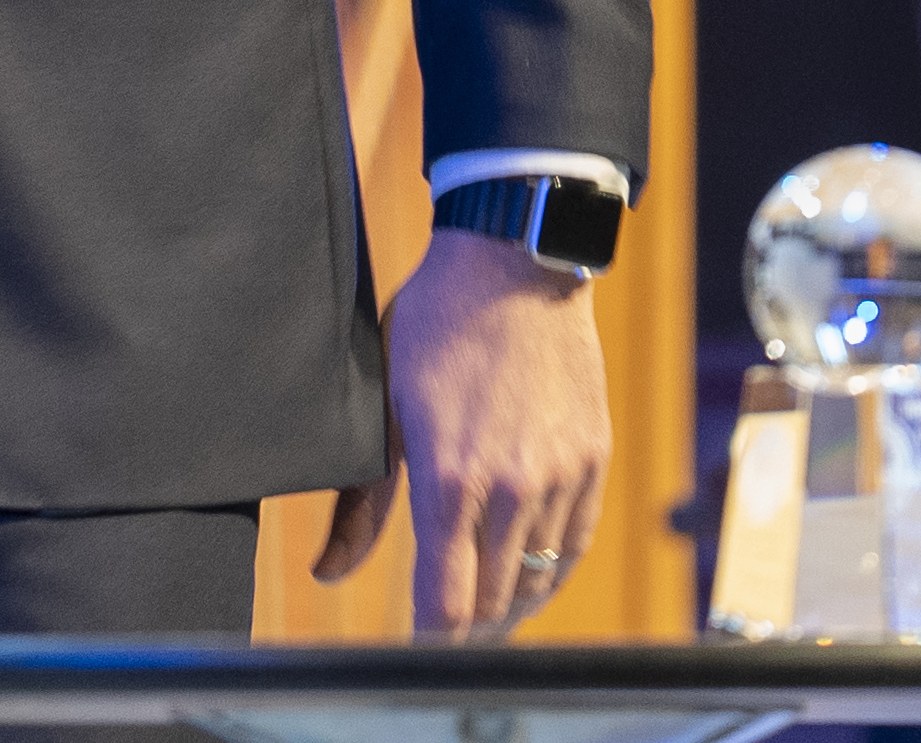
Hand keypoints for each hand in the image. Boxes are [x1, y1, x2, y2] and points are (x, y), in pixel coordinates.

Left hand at [312, 225, 608, 635]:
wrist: (513, 270)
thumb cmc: (435, 329)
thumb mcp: (383, 407)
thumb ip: (362, 502)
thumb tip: (328, 571)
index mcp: (450, 479)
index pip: (449, 602)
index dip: (428, 641)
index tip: (411, 649)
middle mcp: (512, 490)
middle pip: (493, 602)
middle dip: (465, 628)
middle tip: (440, 631)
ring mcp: (559, 479)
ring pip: (537, 581)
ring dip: (506, 604)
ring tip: (479, 611)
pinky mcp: (592, 463)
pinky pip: (573, 545)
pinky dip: (548, 570)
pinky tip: (523, 570)